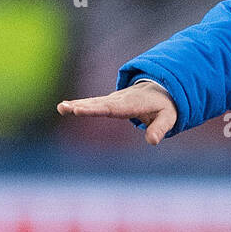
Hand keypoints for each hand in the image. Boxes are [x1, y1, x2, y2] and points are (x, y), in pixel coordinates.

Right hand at [57, 79, 178, 144]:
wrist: (162, 89)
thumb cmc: (165, 106)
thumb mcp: (169, 117)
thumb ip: (161, 128)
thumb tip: (152, 141)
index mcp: (133, 103)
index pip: (112, 108)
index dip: (96, 109)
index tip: (79, 110)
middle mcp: (120, 99)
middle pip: (99, 104)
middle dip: (83, 106)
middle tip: (65, 108)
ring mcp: (114, 100)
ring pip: (94, 102)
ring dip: (77, 104)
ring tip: (61, 107)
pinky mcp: (110, 102)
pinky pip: (94, 103)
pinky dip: (80, 104)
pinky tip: (65, 107)